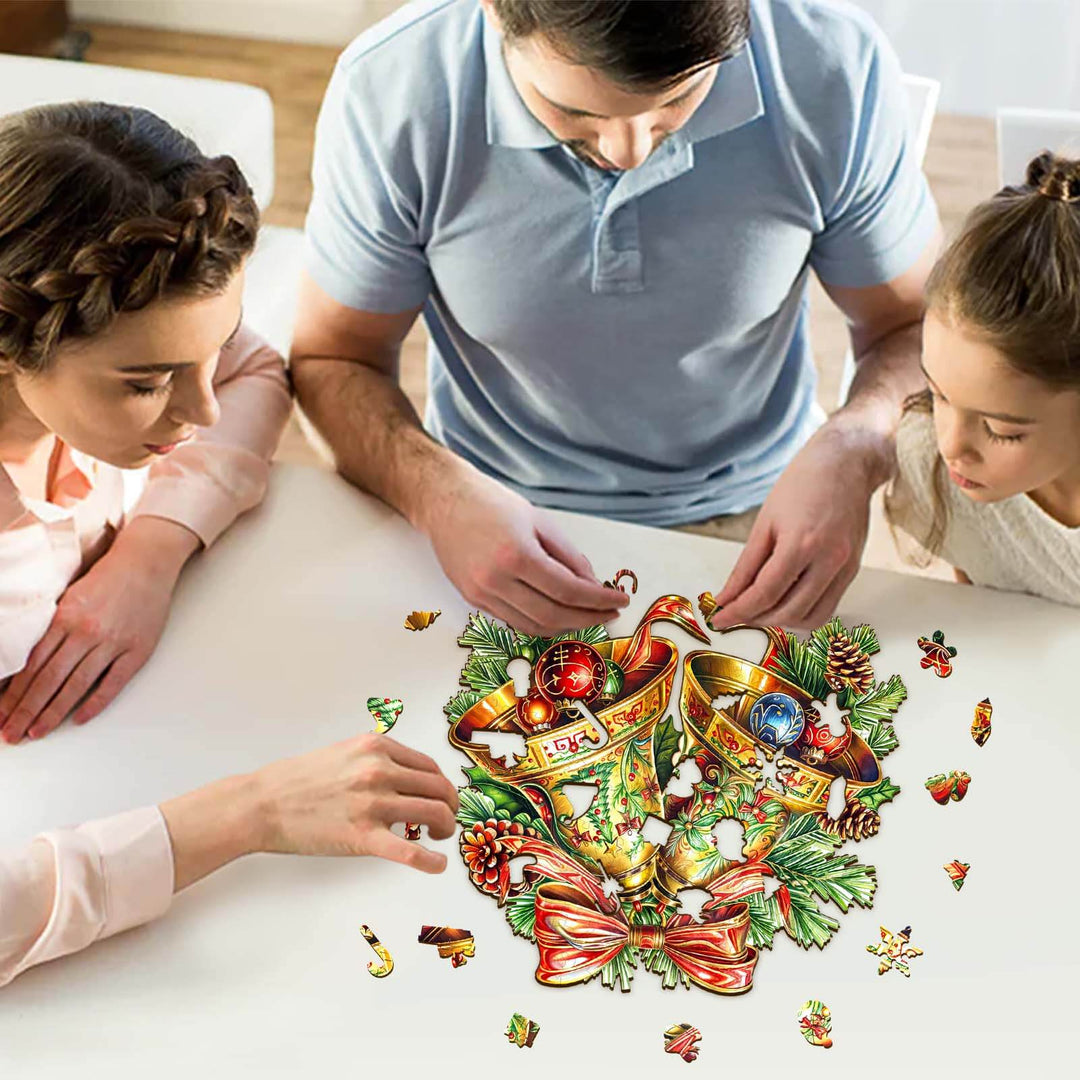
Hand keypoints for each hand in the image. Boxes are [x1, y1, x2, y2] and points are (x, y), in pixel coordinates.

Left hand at [0, 517, 197, 742]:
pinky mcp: (137, 650)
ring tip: (36, 732)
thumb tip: (28, 662)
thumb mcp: (69, 596)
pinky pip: (113, 683)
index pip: (32, 665)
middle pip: (49, 680)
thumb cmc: (108, 577)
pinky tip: (78, 718)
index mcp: (65, 617)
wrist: (147, 563)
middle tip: (11, 734)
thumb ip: (52, 627)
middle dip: (26, 711)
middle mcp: (86, 632)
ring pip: (76, 686)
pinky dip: (95, 703)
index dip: (13, 694)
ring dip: (53, 713)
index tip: (1, 714)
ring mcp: (113, 643)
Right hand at [162, 734, 460, 887]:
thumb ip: (378, 760)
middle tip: (446, 820)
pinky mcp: (362, 837)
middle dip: (449, 807)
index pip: (429, 766)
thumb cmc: (299, 781)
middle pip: (439, 788)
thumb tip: (409, 778)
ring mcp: (372, 803)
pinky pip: (410, 852)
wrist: (262, 803)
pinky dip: (431, 861)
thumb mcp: (345, 753)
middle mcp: (379, 771)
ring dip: (445, 827)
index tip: (442, 798)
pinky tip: (438, 865)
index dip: (442, 785)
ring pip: (434, 813)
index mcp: (376, 748)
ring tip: (438, 836)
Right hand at [416, 462, 627, 634]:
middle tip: (608, 614)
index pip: (568, 590)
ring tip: (586, 616)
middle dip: (587, 619)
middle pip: (552, 616)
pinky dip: (540, 622)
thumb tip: (593, 585)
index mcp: (516, 554)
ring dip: (565, 626)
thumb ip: (569, 556)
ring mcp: (481, 593)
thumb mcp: (540, 522)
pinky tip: (558, 614)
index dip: (598, 601)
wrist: (444, 501)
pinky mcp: (472, 599)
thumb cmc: (492, 504)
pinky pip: (513, 621)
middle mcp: (495, 580)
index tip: (619, 601)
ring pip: (532, 626)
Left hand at [707, 419, 890, 628]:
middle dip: (756, 619)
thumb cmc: (803, 484)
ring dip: (781, 621)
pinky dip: (803, 613)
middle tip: (735, 614)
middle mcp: (829, 560)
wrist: (846, 463)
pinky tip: (785, 603)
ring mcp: (845, 567)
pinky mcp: (853, 570)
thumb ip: (745, 566)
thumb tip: (727, 597)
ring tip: (759, 610)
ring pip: (811, 618)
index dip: (738, 611)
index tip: (719, 619)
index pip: (765, 593)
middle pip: (788, 611)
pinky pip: (828, 607)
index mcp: (801, 543)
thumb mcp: (765, 522)